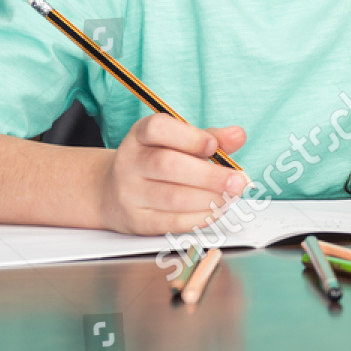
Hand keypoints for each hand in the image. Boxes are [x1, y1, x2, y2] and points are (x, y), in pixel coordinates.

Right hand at [97, 113, 248, 234]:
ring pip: (172, 197)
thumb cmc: (156, 161)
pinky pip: (172, 222)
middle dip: (209, 175)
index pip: (158, 128)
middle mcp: (130, 162)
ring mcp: (130, 193)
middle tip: (238, 180)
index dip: (190, 137)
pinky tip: (217, 209)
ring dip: (210, 198)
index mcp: (140, 135)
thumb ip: (210, 137)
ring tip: (231, 195)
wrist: (113, 192)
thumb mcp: (178, 142)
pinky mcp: (137, 221)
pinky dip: (201, 217)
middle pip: (168, 166)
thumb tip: (238, 135)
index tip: (214, 146)